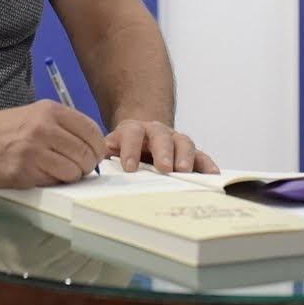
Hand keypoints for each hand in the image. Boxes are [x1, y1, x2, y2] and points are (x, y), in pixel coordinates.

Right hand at [0, 100, 106, 188]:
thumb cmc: (3, 130)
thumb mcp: (35, 115)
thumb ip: (62, 127)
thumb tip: (91, 147)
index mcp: (51, 110)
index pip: (92, 131)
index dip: (97, 147)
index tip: (92, 155)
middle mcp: (45, 127)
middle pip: (87, 153)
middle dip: (87, 165)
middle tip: (77, 169)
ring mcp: (34, 150)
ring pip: (74, 170)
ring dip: (71, 176)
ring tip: (57, 172)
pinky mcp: (24, 171)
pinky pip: (54, 182)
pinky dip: (54, 183)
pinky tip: (41, 176)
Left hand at [105, 120, 219, 173]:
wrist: (141, 132)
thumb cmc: (124, 145)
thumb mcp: (110, 147)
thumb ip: (103, 153)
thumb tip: (90, 164)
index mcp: (133, 129)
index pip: (131, 134)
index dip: (130, 149)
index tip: (129, 167)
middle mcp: (156, 131)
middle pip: (161, 136)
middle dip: (163, 152)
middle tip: (164, 167)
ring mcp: (174, 139)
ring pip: (183, 142)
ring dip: (185, 157)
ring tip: (185, 171)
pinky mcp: (189, 151)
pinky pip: (201, 155)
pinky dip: (207, 164)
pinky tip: (212, 175)